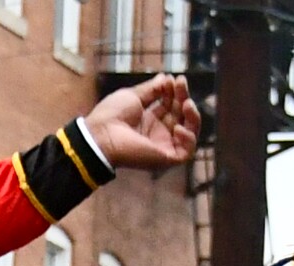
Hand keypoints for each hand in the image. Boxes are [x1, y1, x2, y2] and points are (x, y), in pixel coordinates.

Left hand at [83, 75, 199, 171]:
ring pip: (189, 132)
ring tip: (187, 103)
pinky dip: (188, 138)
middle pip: (181, 115)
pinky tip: (178, 127)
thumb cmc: (112, 115)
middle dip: (183, 97)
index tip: (174, 78)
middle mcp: (158, 132)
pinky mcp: (166, 159)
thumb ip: (152, 89)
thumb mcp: (133, 96)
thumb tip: (165, 77)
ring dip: (193, 116)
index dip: (175, 91)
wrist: (101, 135)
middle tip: (180, 83)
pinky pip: (186, 151)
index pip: (171, 105)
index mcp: (149, 119)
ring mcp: (163, 146)